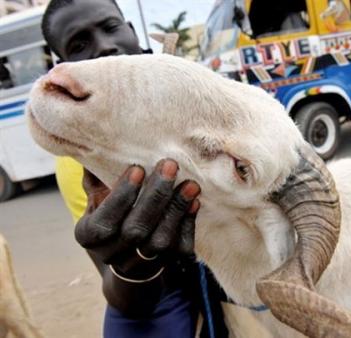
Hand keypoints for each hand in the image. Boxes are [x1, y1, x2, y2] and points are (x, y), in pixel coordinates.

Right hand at [74, 159, 199, 275]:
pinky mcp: (167, 264)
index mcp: (88, 236)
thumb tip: (95, 140)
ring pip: (159, 242)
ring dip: (175, 210)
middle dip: (154, 197)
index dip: (121, 196)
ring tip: (190, 184)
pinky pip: (180, 248)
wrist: (130, 255)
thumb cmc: (113, 213)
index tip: (138, 168)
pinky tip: (194, 202)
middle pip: (134, 231)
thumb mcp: (98, 196)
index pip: (103, 222)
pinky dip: (188, 224)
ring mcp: (140, 263)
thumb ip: (97, 175)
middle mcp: (112, 254)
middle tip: (169, 166)